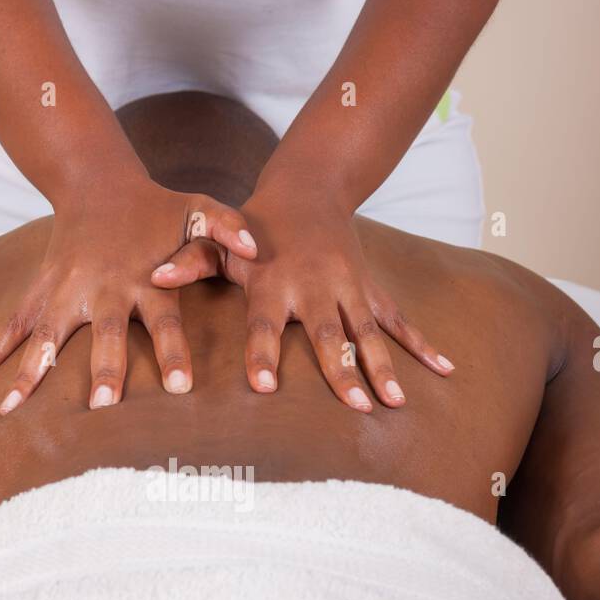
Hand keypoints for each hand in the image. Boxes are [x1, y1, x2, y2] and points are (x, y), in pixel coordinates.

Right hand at [0, 166, 256, 411]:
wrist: (96, 182)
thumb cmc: (156, 207)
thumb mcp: (199, 209)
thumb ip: (229, 229)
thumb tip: (258, 248)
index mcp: (143, 278)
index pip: (164, 320)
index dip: (173, 352)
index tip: (180, 388)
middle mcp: (102, 288)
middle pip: (104, 334)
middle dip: (104, 369)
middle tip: (103, 405)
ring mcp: (65, 291)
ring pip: (47, 337)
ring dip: (30, 372)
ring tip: (10, 409)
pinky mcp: (42, 291)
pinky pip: (15, 325)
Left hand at [150, 168, 453, 409]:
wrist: (308, 191)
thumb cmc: (254, 229)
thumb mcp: (218, 242)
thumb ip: (189, 261)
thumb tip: (153, 277)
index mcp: (274, 283)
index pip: (264, 325)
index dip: (262, 354)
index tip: (262, 386)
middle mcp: (315, 287)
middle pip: (328, 336)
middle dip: (342, 371)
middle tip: (354, 408)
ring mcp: (348, 289)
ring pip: (369, 333)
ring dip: (384, 367)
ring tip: (394, 403)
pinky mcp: (370, 290)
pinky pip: (399, 321)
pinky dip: (423, 346)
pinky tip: (446, 371)